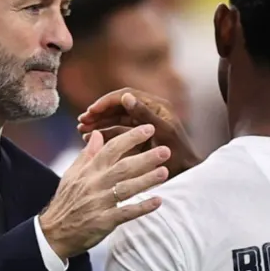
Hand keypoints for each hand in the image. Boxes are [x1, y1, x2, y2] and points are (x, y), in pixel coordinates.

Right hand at [40, 124, 169, 259]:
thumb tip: (98, 134)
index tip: (148, 129)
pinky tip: (158, 201)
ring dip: (147, 180)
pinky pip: (126, 213)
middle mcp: (95, 184)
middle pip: (123, 167)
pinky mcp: (103, 222)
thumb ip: (87, 154)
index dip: (130, 138)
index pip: (111, 149)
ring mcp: (99, 203)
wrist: (54, 232)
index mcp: (88, 171)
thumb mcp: (72, 175)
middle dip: (145, 158)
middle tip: (165, 150)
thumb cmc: (66, 201)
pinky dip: (142, 207)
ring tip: (165, 172)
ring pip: (126, 188)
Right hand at [77, 89, 200, 178]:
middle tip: (82, 121)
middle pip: (118, 107)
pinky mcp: (140, 138)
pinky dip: (105, 135)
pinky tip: (91, 140)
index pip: (126, 96)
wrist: (187, 174)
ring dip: (99, 124)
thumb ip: (145, 114)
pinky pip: (119, 132)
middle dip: (99, 114)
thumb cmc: (179, 154)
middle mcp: (149, 112)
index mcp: (157, 106)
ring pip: (116, 120)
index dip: (106, 102)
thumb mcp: (163, 132)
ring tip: (82, 131)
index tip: (91, 110)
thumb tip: (125, 97)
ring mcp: (144, 125)